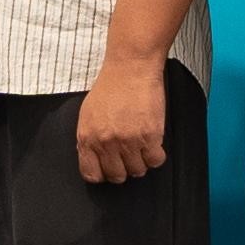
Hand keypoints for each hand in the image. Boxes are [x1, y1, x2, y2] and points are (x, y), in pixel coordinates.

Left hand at [74, 49, 170, 186]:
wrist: (130, 68)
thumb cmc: (111, 87)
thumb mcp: (88, 114)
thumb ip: (89, 138)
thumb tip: (93, 158)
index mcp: (87, 138)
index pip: (92, 174)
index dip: (102, 174)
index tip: (109, 168)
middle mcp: (106, 142)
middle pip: (117, 176)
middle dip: (123, 169)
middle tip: (128, 156)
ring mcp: (129, 141)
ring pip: (138, 171)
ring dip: (141, 162)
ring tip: (141, 147)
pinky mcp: (150, 136)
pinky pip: (155, 160)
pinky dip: (156, 155)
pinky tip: (153, 144)